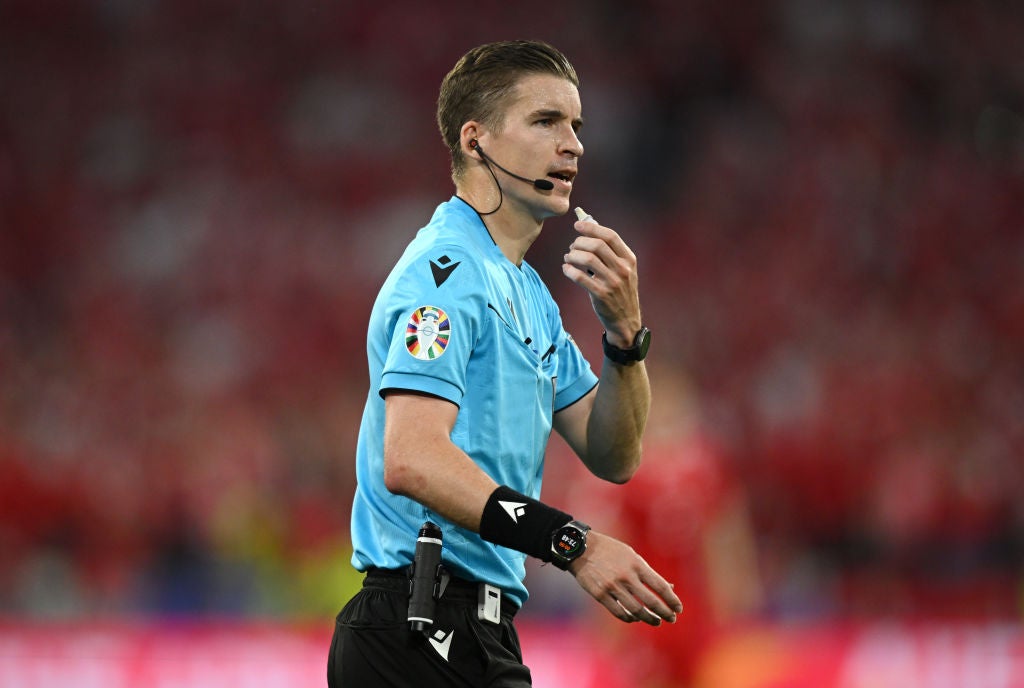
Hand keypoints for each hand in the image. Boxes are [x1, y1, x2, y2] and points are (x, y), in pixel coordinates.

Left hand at [561, 209, 641, 346]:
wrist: (626, 319)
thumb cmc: (620, 291)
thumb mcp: (623, 269)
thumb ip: (609, 251)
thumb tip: (590, 227)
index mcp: (629, 259)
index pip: (610, 236)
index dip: (591, 228)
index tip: (577, 226)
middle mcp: (623, 269)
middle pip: (597, 245)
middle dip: (579, 242)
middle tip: (572, 247)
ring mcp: (613, 282)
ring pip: (587, 259)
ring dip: (572, 255)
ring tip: (568, 258)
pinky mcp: (601, 295)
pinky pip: (580, 277)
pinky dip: (569, 270)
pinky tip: (566, 269)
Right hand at [568, 530, 682, 625]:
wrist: (580, 548)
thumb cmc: (609, 550)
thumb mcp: (631, 555)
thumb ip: (648, 572)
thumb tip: (669, 587)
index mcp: (636, 564)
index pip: (660, 585)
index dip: (672, 599)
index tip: (678, 608)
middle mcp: (626, 576)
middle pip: (651, 601)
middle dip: (664, 612)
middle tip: (671, 618)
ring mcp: (612, 586)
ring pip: (636, 610)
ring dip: (649, 618)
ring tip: (656, 621)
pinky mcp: (599, 594)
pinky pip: (618, 612)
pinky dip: (629, 618)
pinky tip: (635, 618)